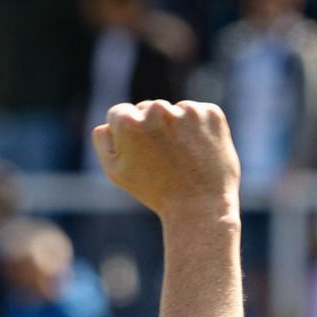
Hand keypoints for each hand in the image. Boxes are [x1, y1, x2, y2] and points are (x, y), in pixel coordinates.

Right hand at [93, 100, 239, 224]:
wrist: (200, 207)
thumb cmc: (155, 192)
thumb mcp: (116, 172)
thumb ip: (104, 141)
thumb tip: (108, 122)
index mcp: (128, 122)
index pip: (119, 113)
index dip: (127, 136)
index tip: (140, 153)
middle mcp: (157, 110)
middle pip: (147, 109)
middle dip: (152, 129)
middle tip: (163, 160)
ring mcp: (187, 110)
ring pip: (174, 111)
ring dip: (176, 128)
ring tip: (182, 158)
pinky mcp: (211, 113)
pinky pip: (198, 114)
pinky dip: (199, 129)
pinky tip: (200, 152)